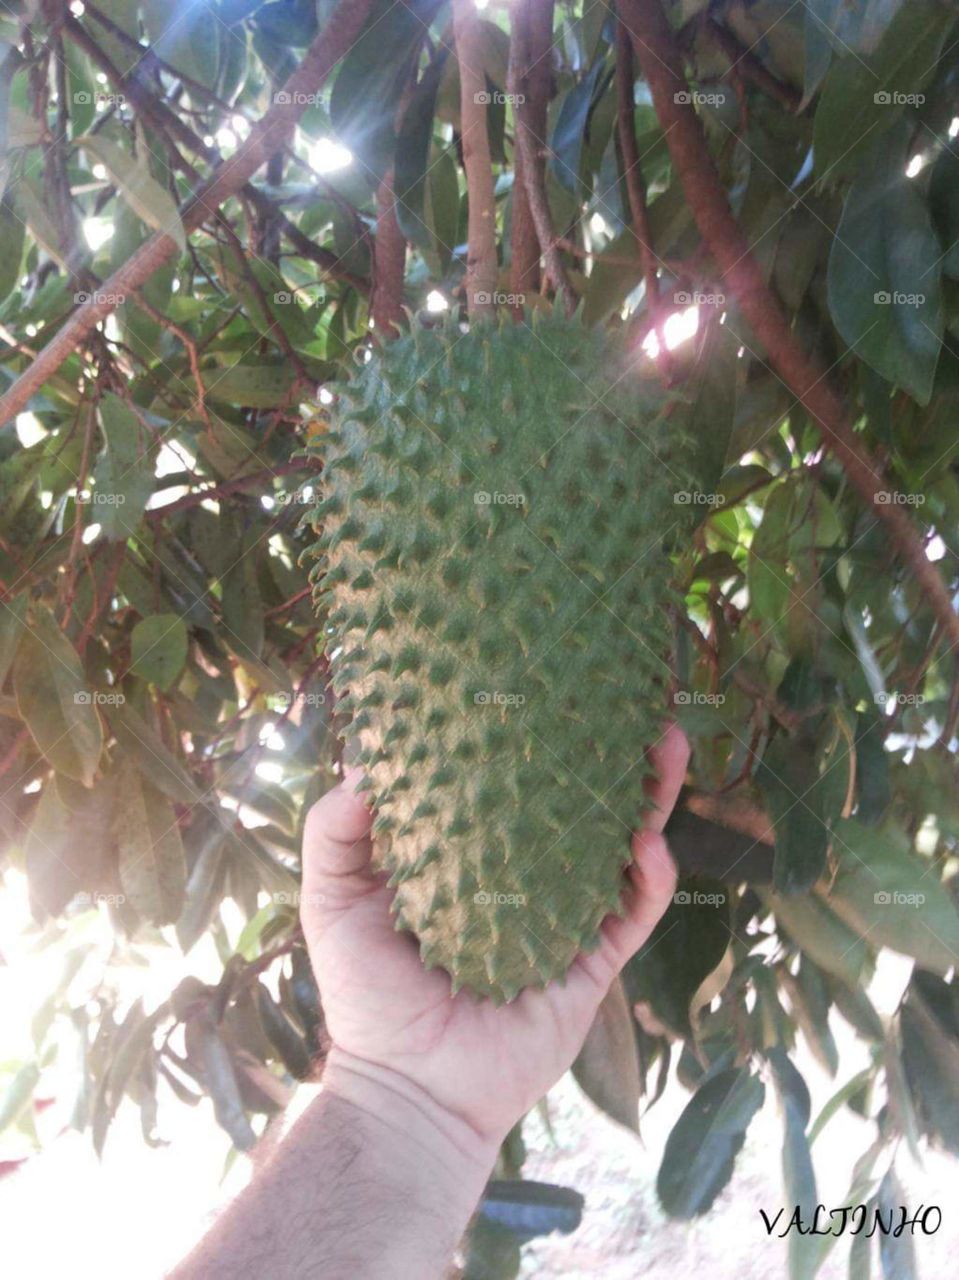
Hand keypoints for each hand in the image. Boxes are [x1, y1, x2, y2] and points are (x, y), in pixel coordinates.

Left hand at [300, 723, 688, 1151]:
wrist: (408, 1087)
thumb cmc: (367, 994)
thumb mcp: (334, 900)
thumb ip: (336, 831)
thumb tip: (364, 760)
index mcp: (471, 856)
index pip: (508, 784)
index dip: (527, 738)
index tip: (539, 685)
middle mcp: (525, 878)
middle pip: (577, 803)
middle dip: (607, 754)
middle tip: (630, 703)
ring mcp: (565, 917)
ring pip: (620, 846)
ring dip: (648, 798)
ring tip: (664, 746)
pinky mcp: (592, 963)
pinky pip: (633, 914)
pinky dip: (650, 878)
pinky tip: (651, 843)